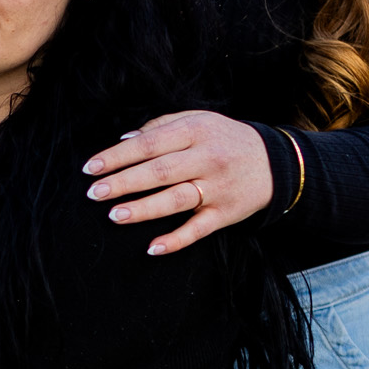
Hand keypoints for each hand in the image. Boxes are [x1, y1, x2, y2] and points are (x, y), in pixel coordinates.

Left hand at [81, 109, 274, 254]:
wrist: (277, 162)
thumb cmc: (226, 139)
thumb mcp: (198, 121)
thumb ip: (161, 126)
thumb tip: (123, 141)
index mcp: (196, 132)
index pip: (149, 144)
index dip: (118, 156)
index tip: (91, 167)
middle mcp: (208, 159)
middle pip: (159, 171)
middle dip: (124, 182)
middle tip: (95, 192)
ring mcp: (217, 188)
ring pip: (176, 200)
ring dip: (144, 209)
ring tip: (114, 215)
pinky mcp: (226, 214)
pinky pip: (198, 230)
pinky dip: (176, 240)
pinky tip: (152, 248)